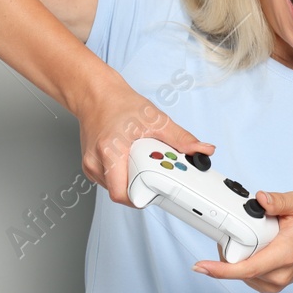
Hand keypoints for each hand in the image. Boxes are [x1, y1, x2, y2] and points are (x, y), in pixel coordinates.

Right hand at [76, 70, 213, 205]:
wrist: (96, 94)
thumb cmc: (119, 104)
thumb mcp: (155, 119)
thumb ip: (181, 138)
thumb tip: (203, 150)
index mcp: (110, 151)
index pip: (122, 193)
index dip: (142, 197)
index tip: (157, 190)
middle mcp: (96, 162)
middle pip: (121, 192)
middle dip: (140, 187)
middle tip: (153, 171)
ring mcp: (90, 165)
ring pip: (115, 189)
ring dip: (131, 182)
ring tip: (140, 162)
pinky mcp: (89, 166)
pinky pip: (109, 182)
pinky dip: (122, 176)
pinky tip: (129, 161)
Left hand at [192, 191, 292, 292]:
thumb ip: (280, 200)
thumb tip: (260, 198)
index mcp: (283, 255)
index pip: (247, 267)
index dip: (221, 269)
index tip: (200, 266)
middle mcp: (277, 274)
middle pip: (236, 267)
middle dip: (227, 249)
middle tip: (234, 231)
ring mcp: (272, 284)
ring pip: (238, 272)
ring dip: (234, 256)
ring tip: (249, 238)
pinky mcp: (267, 287)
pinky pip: (244, 276)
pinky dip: (241, 263)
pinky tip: (251, 250)